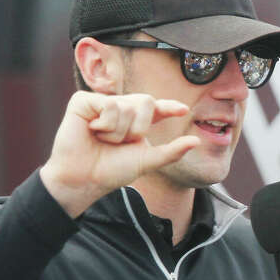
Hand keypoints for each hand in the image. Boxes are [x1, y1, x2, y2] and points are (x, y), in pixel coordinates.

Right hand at [40, 91, 199, 216]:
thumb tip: (196, 141)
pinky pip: (108, 104)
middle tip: (121, 143)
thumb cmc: (112, 170)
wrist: (85, 179)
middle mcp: (120, 109)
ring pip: (126, 106)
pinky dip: (105, 124)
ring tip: (103, 139)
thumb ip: (171, 151)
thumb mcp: (146, 161)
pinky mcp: (83, 101)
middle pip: (145, 101)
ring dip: (118, 131)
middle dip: (138, 127)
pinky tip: (92, 131)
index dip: (169, 107)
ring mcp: (101, 103)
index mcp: (135, 122)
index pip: (156, 109)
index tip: (183, 110)